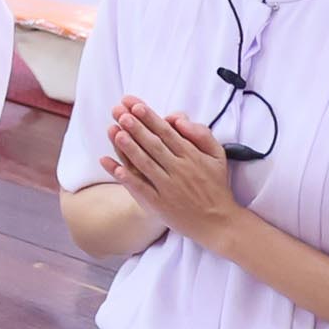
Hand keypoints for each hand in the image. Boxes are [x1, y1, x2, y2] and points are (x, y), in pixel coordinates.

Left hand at [101, 101, 247, 248]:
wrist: (219, 222)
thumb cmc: (215, 185)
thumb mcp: (217, 156)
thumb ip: (201, 134)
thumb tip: (179, 119)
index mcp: (192, 156)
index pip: (167, 133)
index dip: (150, 118)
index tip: (135, 105)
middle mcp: (179, 170)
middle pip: (154, 145)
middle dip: (136, 127)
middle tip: (120, 112)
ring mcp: (168, 187)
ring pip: (145, 164)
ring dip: (129, 148)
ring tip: (115, 132)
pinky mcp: (159, 204)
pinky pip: (140, 188)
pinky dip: (124, 176)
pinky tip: (109, 164)